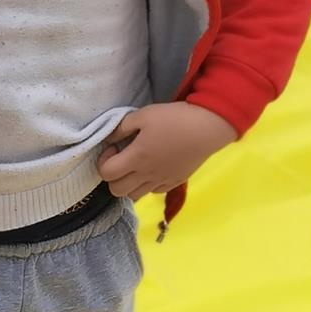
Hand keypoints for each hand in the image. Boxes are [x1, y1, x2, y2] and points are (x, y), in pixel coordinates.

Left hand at [96, 101, 235, 201]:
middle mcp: (146, 175)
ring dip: (129, 184)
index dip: (103, 161)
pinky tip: (153, 168)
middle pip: (117, 191)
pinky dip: (147, 185)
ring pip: (134, 196)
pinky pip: (153, 192)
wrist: (207, 128)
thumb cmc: (174, 119)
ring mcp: (161, 181)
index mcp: (136, 158)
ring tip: (135, 167)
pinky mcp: (174, 183)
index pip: (106, 173)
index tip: (114, 148)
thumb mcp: (143, 115)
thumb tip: (108, 139)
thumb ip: (121, 128)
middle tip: (121, 159)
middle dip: (113, 177)